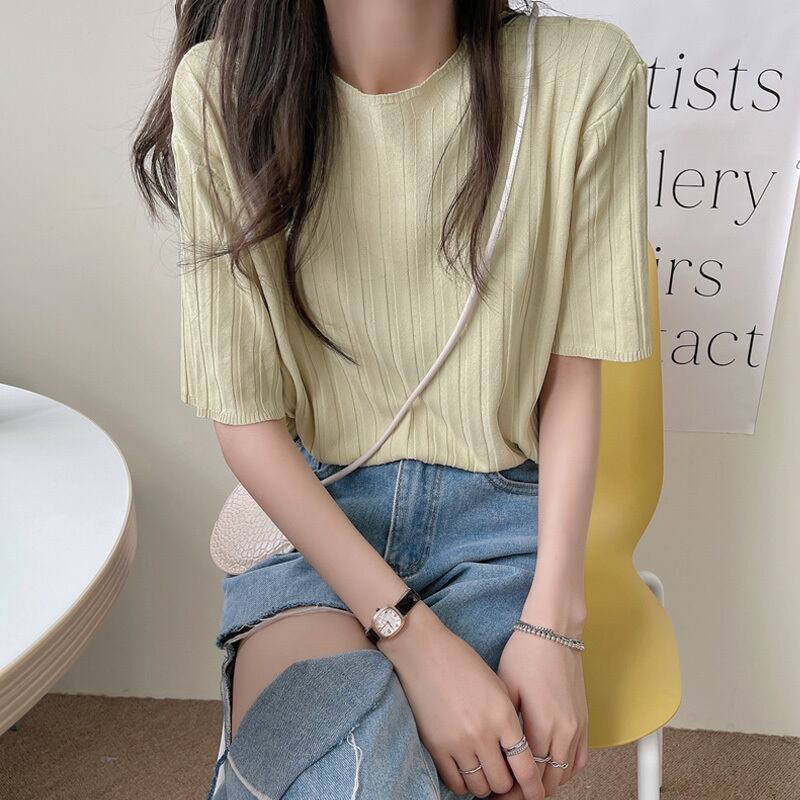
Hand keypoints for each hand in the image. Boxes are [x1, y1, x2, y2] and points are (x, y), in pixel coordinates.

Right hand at [379, 603, 545, 798]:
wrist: (424, 651)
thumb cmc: (462, 662)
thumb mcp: (496, 686)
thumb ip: (508, 720)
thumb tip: (517, 753)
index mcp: (503, 715)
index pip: (525, 767)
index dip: (533, 787)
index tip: (535, 793)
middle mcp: (483, 733)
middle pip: (503, 784)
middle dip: (508, 786)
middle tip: (505, 778)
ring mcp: (457, 742)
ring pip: (479, 787)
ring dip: (485, 785)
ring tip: (485, 773)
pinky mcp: (435, 747)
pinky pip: (455, 783)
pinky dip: (463, 783)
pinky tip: (466, 771)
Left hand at [495, 629, 588, 797]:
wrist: (553, 631)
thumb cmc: (526, 653)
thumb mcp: (504, 687)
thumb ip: (504, 723)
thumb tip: (494, 749)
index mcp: (542, 724)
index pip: (529, 774)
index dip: (512, 790)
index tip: (498, 795)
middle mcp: (564, 730)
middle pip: (548, 781)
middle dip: (527, 793)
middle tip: (507, 796)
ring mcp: (577, 727)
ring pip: (565, 774)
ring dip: (547, 785)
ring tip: (526, 787)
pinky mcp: (584, 721)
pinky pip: (580, 760)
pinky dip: (566, 772)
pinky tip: (551, 772)